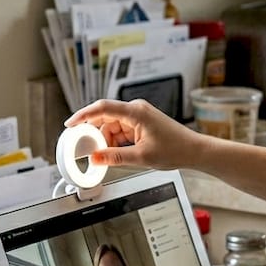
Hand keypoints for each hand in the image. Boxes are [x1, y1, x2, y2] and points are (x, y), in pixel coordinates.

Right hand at [64, 99, 211, 169]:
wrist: (195, 151)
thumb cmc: (176, 150)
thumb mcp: (141, 157)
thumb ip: (115, 157)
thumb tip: (95, 158)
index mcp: (136, 112)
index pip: (102, 108)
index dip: (83, 115)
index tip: (70, 125)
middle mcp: (136, 110)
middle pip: (105, 118)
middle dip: (95, 134)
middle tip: (86, 149)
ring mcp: (139, 116)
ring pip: (112, 126)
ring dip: (107, 140)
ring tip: (107, 156)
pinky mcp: (141, 124)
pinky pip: (121, 130)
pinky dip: (116, 141)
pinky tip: (116, 153)